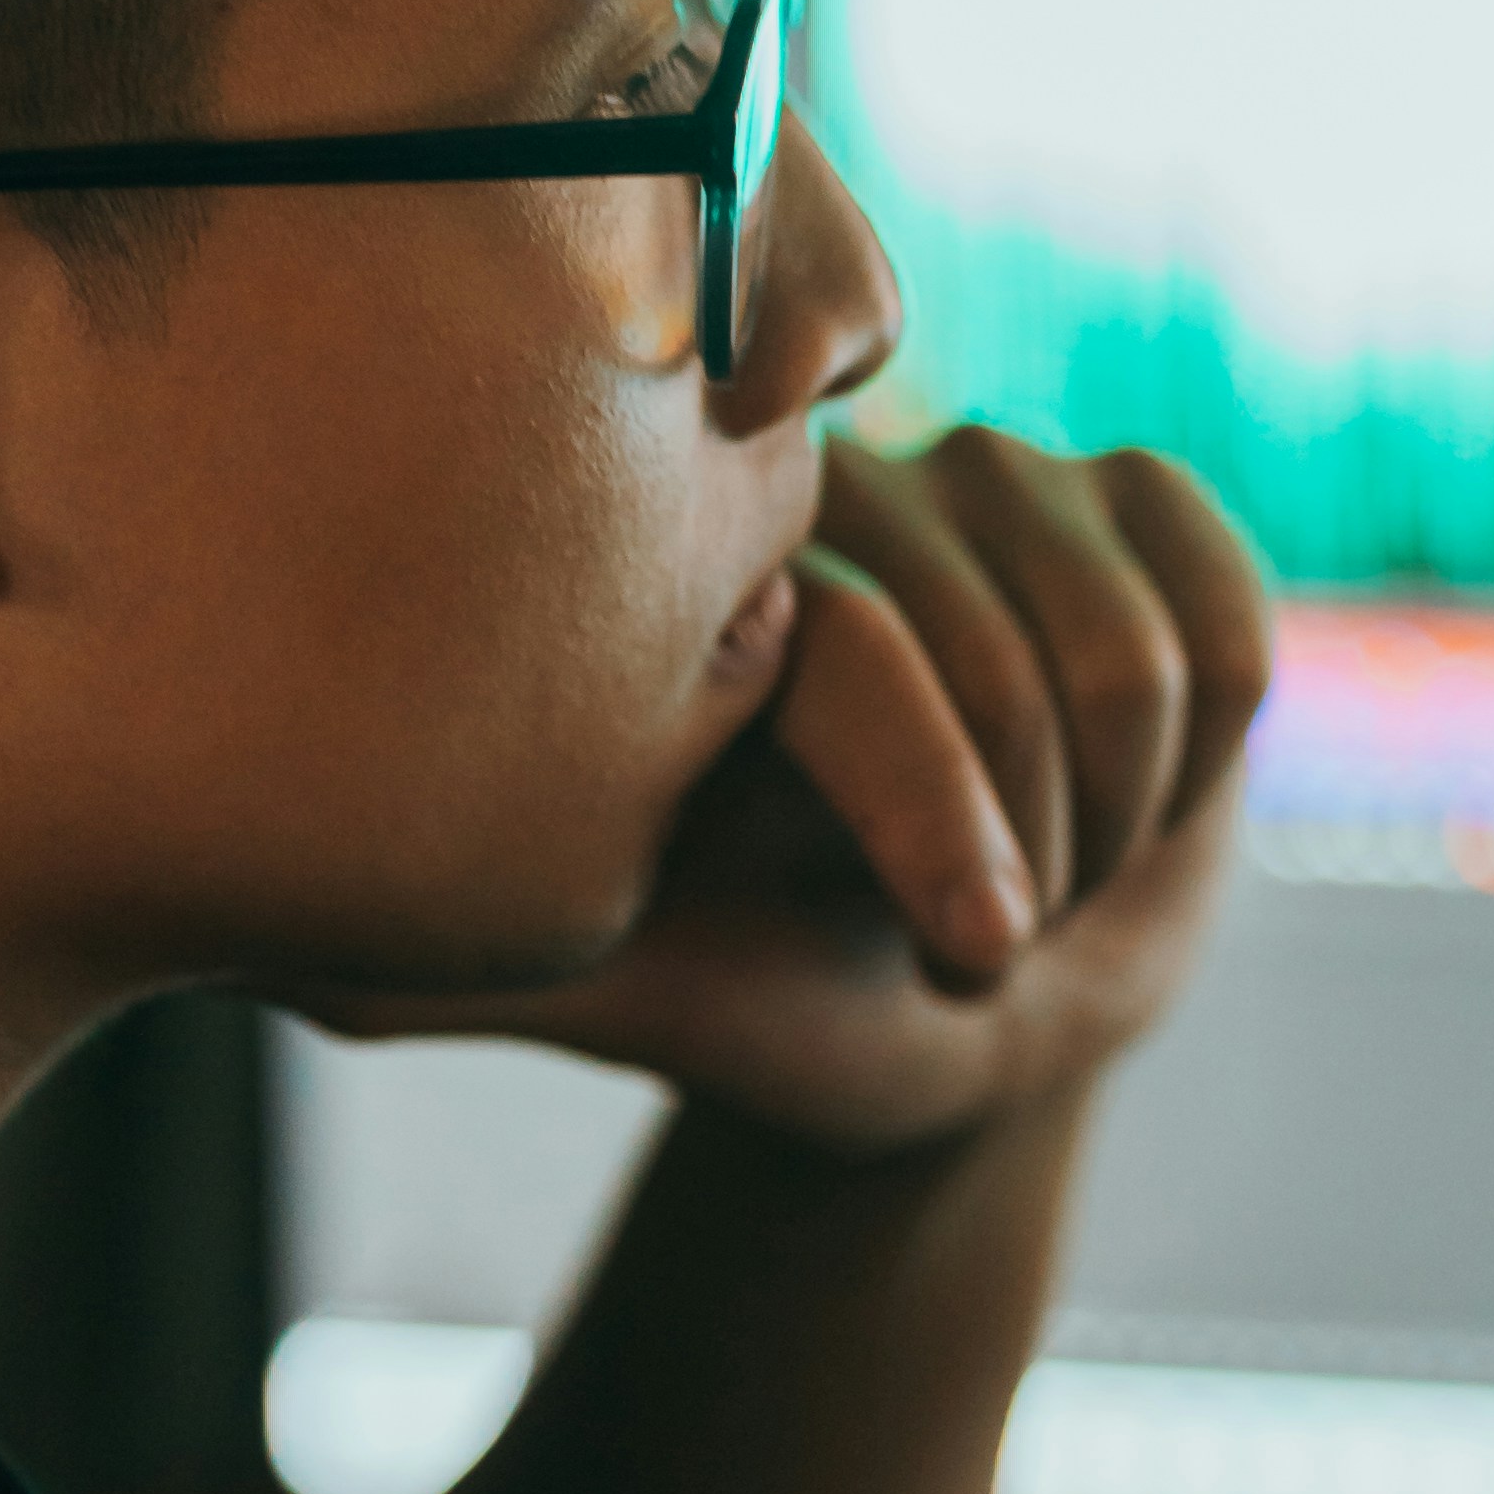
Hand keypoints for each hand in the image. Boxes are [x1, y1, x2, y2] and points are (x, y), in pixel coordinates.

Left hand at [320, 430, 1273, 1156]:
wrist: (969, 1017)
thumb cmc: (779, 1004)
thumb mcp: (622, 991)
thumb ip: (447, 969)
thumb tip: (262, 955)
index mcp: (696, 575)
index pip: (856, 655)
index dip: (937, 821)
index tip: (971, 959)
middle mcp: (836, 487)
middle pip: (1009, 649)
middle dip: (1035, 838)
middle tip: (991, 938)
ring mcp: (994, 477)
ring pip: (1133, 642)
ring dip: (1124, 806)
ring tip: (1056, 869)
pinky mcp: (1142, 501)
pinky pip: (1230, 621)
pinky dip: (1214, 745)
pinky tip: (1143, 791)